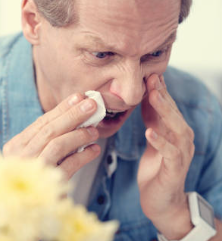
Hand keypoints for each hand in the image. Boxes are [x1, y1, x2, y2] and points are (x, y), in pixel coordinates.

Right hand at [3, 93, 100, 179]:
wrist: (24, 212)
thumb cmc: (31, 178)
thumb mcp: (33, 155)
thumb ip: (47, 138)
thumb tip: (74, 114)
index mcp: (15, 146)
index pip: (41, 123)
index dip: (62, 109)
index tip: (78, 98)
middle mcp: (20, 156)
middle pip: (50, 130)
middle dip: (73, 115)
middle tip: (92, 105)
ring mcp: (32, 170)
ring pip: (58, 144)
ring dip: (79, 134)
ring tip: (94, 131)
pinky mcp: (47, 185)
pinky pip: (68, 165)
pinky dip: (83, 156)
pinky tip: (94, 150)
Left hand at [139, 74, 194, 238]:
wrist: (161, 201)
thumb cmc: (156, 170)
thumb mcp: (153, 141)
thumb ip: (153, 122)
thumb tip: (145, 98)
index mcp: (174, 133)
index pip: (167, 108)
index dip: (159, 91)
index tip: (149, 74)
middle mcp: (181, 140)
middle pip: (173, 113)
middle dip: (162, 95)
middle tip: (151, 78)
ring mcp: (180, 154)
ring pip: (176, 128)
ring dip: (165, 111)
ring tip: (153, 96)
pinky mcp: (174, 169)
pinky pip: (170, 153)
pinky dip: (160, 141)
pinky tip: (150, 132)